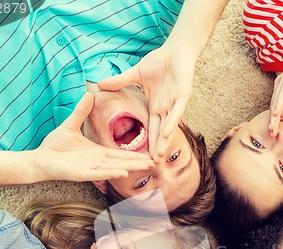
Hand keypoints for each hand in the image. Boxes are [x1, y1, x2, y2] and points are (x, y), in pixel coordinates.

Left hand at [34, 93, 153, 181]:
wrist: (39, 159)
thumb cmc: (54, 146)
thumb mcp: (70, 125)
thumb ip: (81, 112)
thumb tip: (89, 94)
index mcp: (97, 152)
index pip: (120, 153)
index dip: (135, 153)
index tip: (149, 152)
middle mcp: (97, 163)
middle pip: (122, 162)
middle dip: (139, 162)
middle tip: (156, 162)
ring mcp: (90, 169)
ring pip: (114, 168)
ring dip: (130, 167)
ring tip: (145, 166)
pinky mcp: (81, 174)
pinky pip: (98, 174)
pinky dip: (110, 173)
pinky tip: (122, 172)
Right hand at [98, 41, 197, 160]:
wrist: (176, 50)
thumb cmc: (159, 62)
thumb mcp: (135, 74)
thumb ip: (119, 82)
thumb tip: (99, 85)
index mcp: (155, 107)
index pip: (150, 128)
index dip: (146, 142)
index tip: (140, 157)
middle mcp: (165, 109)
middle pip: (159, 132)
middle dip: (155, 148)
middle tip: (151, 164)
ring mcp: (175, 103)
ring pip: (169, 125)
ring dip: (163, 140)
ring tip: (158, 155)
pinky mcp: (183, 95)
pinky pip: (177, 111)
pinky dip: (172, 121)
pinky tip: (167, 133)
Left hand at [269, 50, 282, 136]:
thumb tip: (282, 115)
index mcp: (281, 89)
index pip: (277, 108)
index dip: (275, 121)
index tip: (274, 134)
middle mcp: (279, 84)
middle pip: (274, 106)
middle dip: (272, 122)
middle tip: (270, 135)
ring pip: (276, 101)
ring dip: (273, 116)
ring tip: (272, 128)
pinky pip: (282, 92)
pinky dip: (279, 103)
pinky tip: (276, 113)